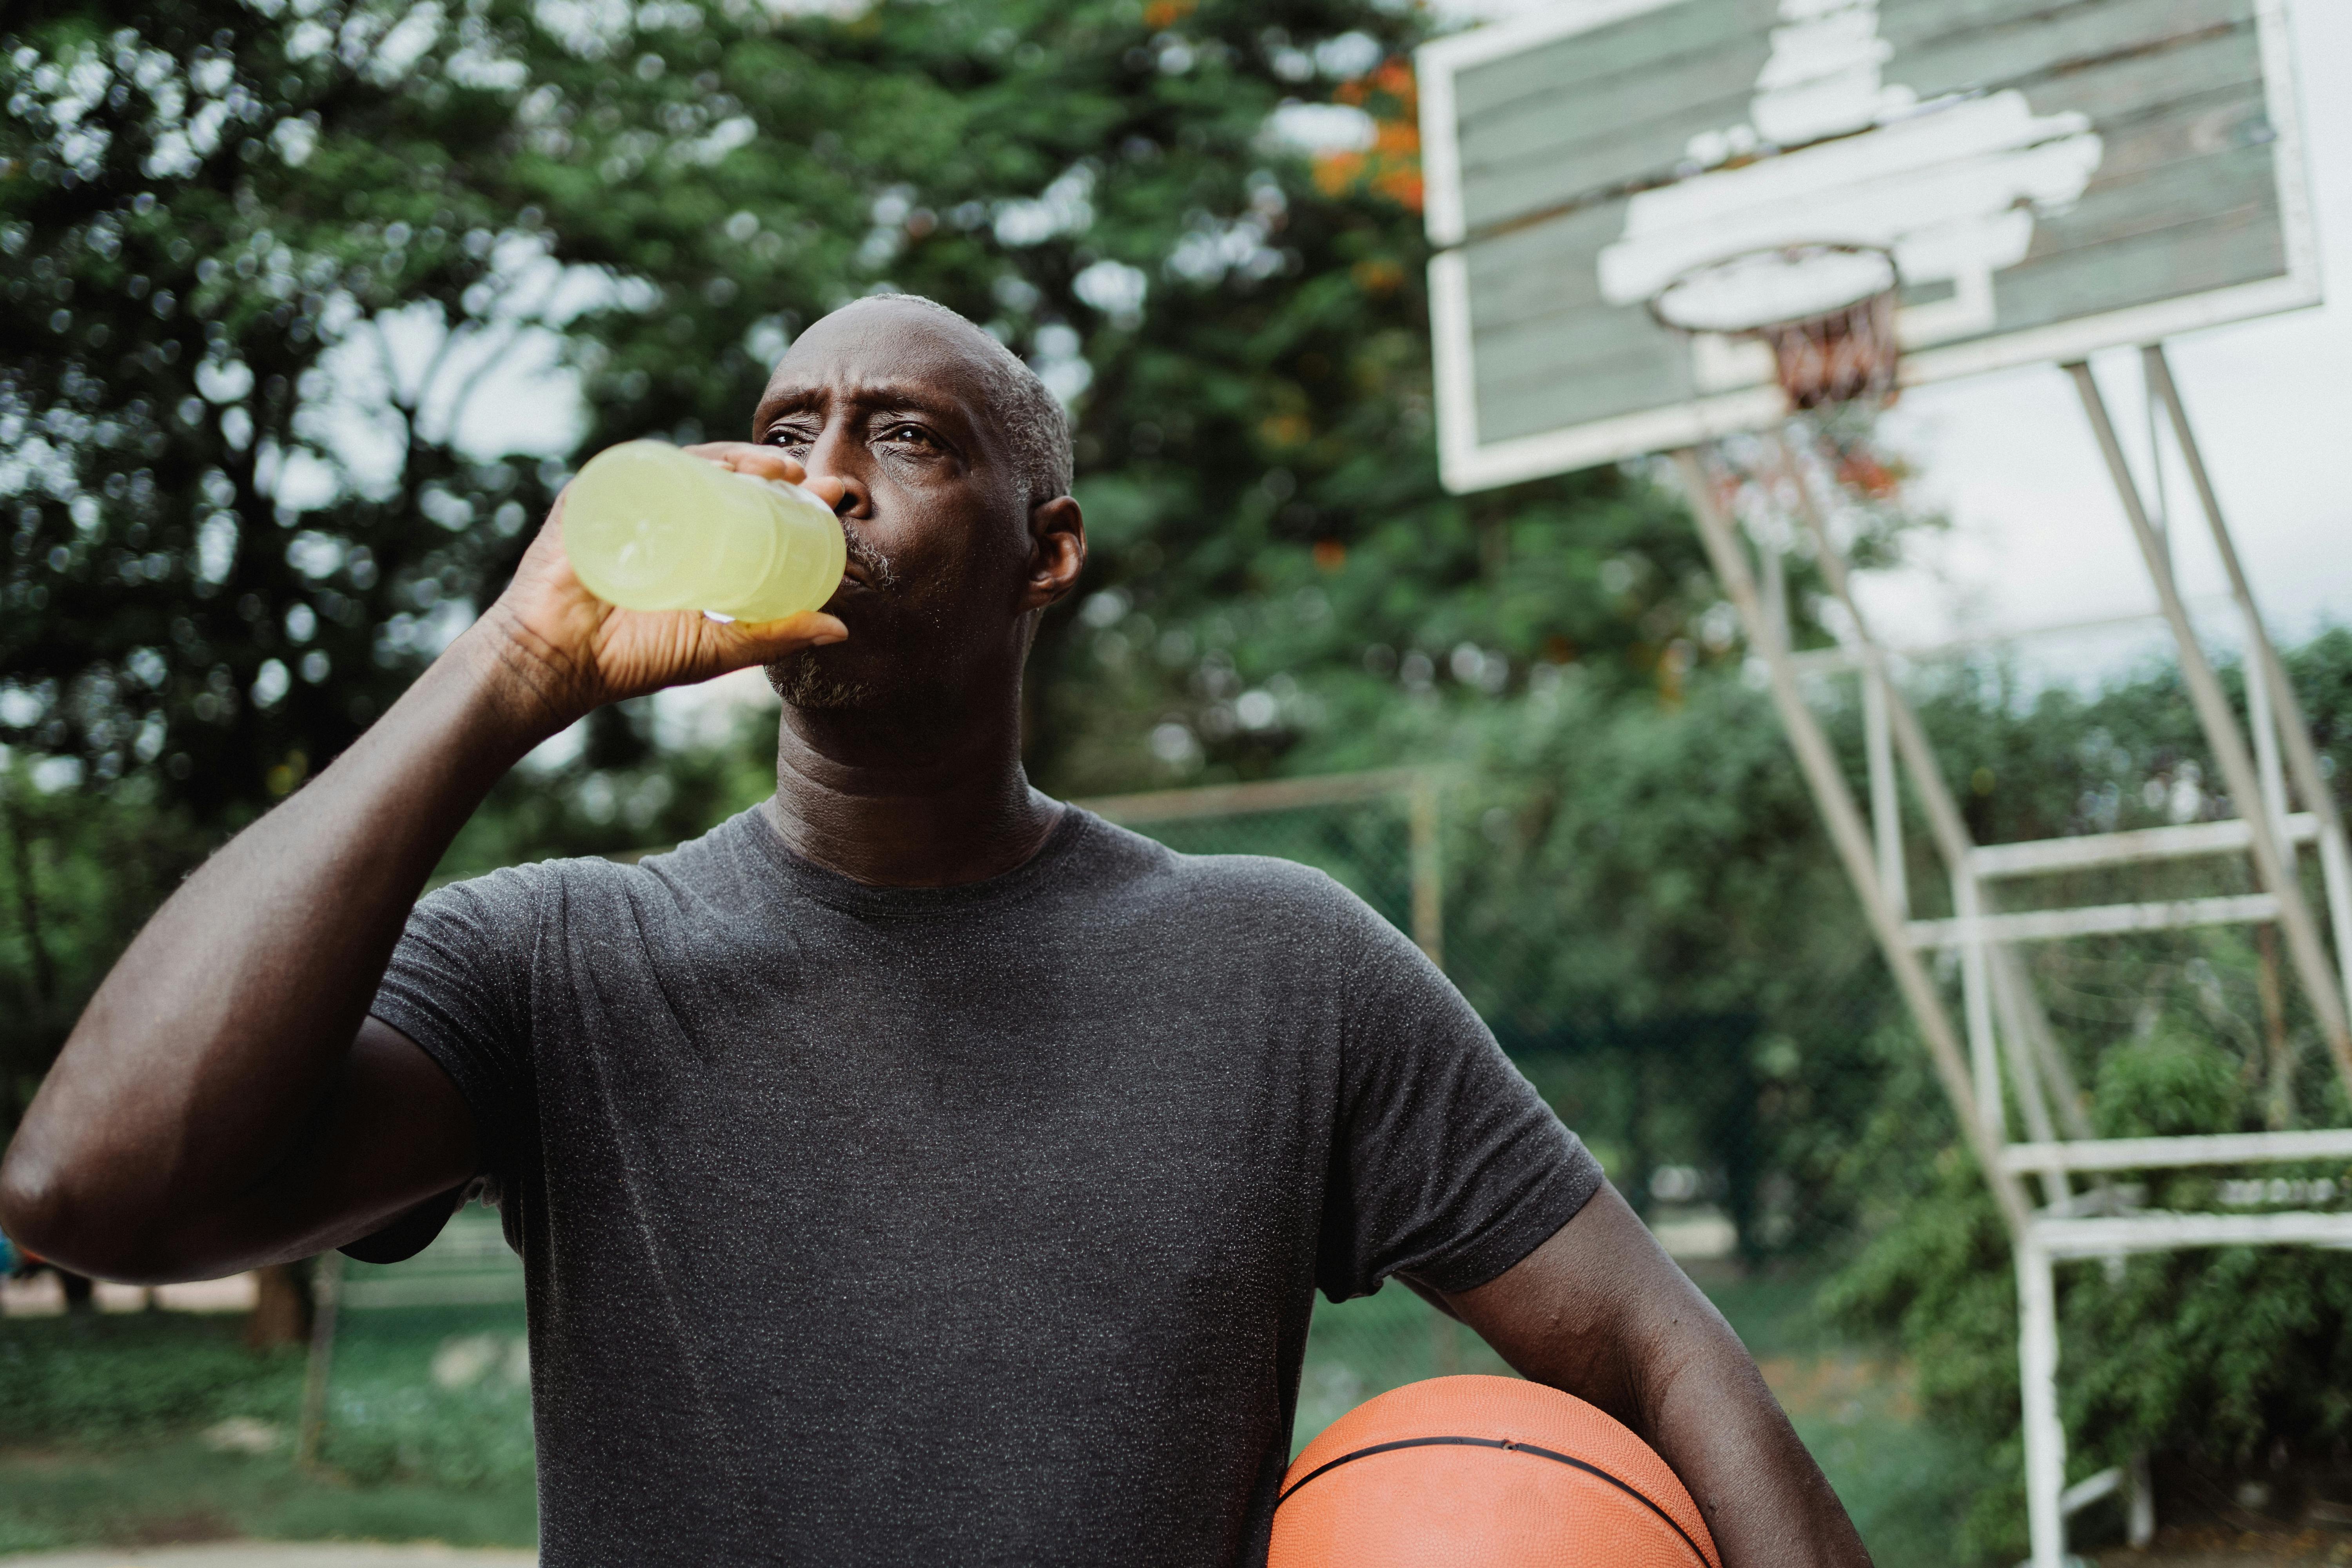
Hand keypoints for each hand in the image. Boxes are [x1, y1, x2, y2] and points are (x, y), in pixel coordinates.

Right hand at [464, 443, 851, 729]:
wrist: (555, 666)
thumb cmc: (629, 660)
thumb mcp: (717, 649)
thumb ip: (774, 636)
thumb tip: (841, 629)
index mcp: (688, 539)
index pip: (744, 504)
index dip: (789, 495)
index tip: (833, 496)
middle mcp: (657, 512)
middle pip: (721, 477)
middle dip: (770, 469)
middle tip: (812, 476)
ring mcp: (622, 501)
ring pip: (686, 464)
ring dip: (733, 459)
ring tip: (776, 470)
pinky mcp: (588, 498)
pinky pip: (633, 468)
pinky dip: (672, 463)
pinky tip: (712, 469)